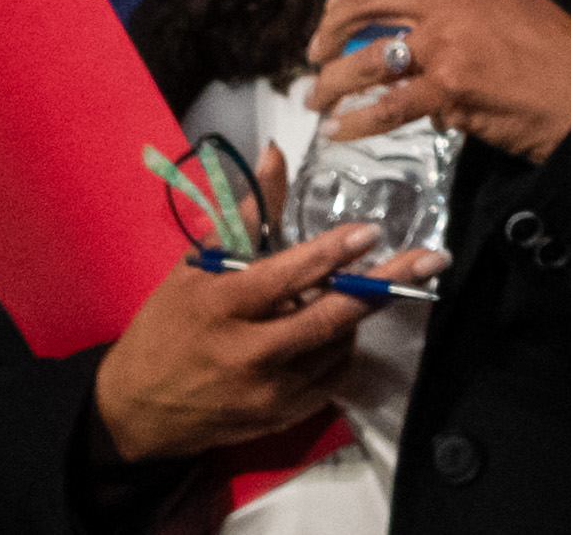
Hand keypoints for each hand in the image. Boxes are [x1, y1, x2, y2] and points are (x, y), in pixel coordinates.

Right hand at [89, 148, 437, 464]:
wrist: (138, 409)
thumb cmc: (169, 324)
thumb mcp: (197, 266)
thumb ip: (246, 213)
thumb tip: (277, 153)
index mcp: (222, 306)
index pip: (286, 277)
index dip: (331, 254)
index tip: (371, 231)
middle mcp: (247, 352)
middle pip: (329, 317)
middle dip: (386, 285)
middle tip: (433, 259)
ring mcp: (266, 391)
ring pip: (337, 345)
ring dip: (359, 314)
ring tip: (365, 289)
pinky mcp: (278, 417)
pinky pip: (330, 377)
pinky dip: (341, 347)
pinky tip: (338, 328)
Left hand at [304, 0, 570, 167]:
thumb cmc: (561, 63)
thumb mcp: (517, 9)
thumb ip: (469, 8)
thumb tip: (418, 30)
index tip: (336, 7)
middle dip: (330, 27)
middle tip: (315, 52)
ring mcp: (450, 43)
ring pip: (366, 57)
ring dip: (331, 81)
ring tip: (318, 98)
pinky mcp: (450, 89)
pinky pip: (385, 105)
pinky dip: (355, 120)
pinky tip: (340, 130)